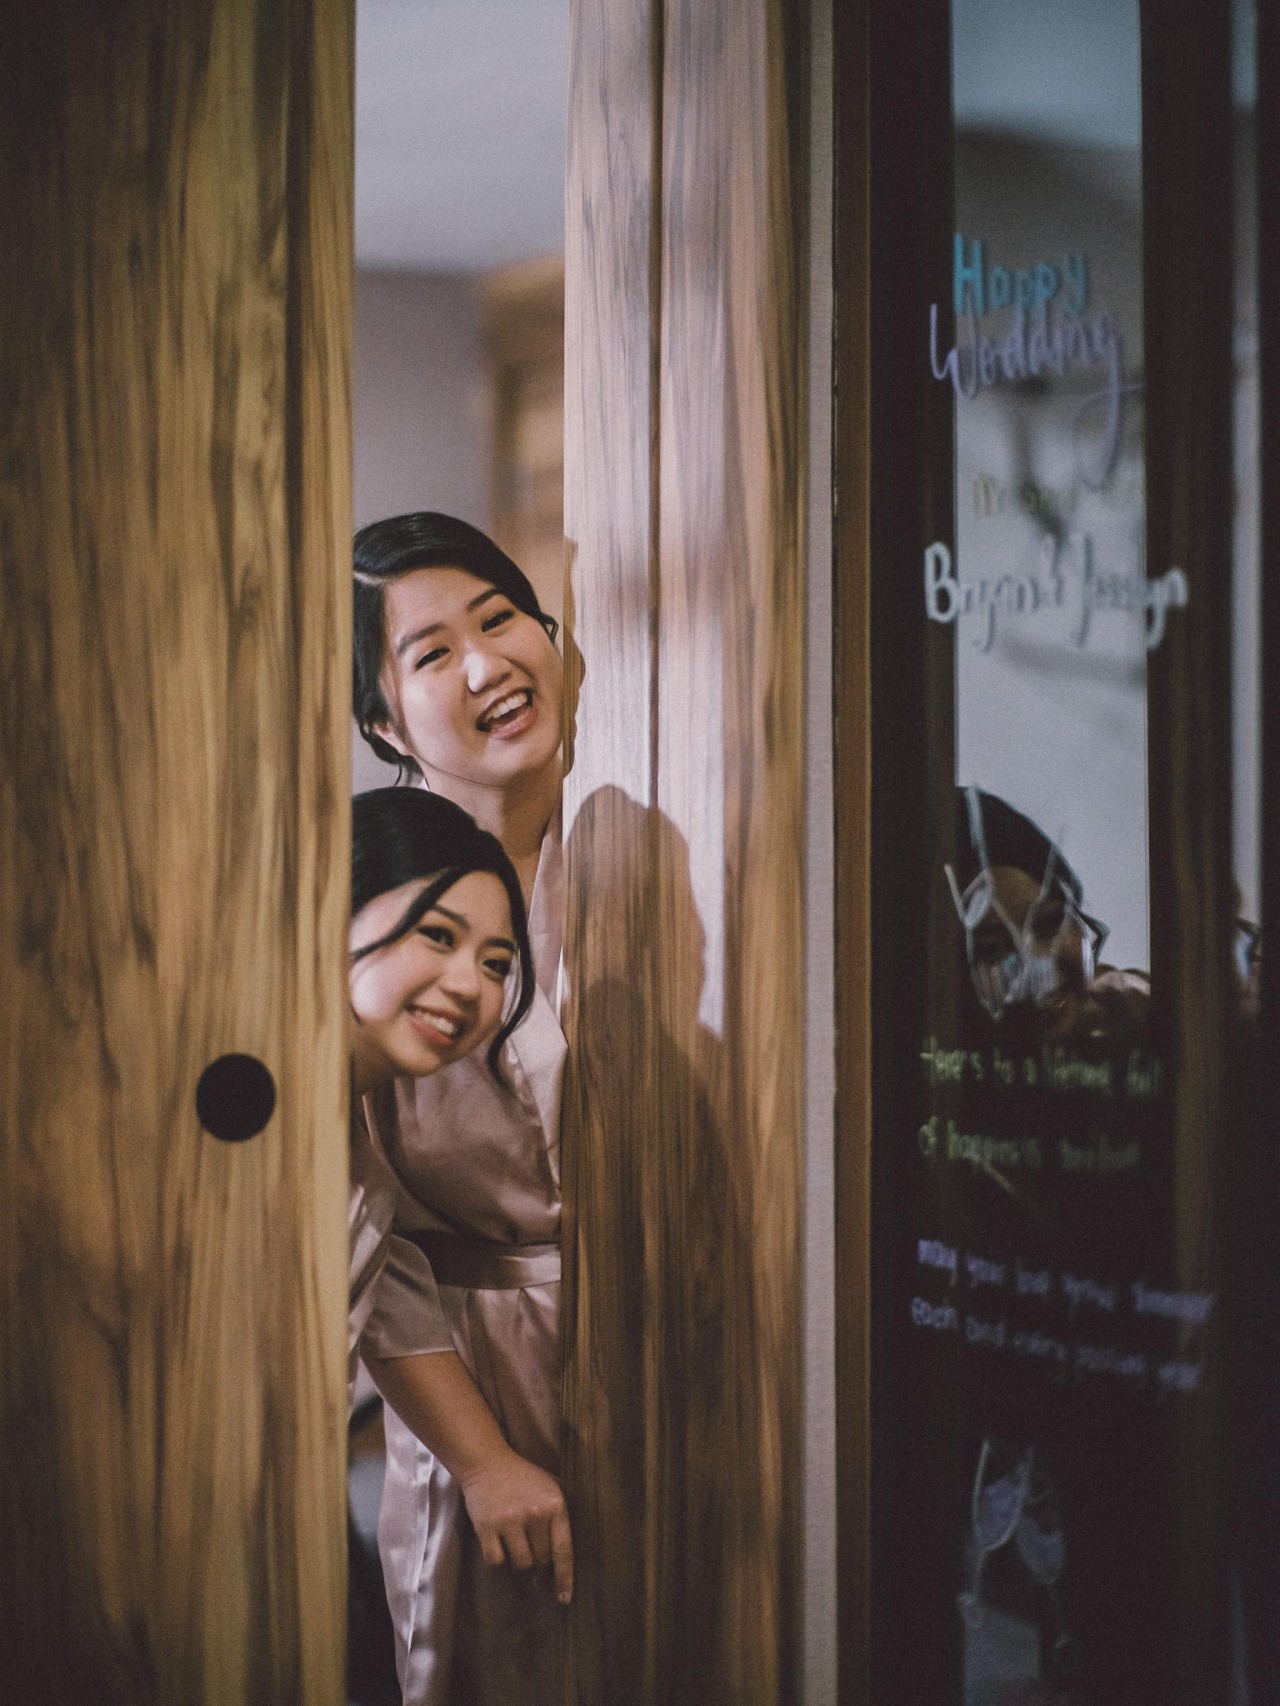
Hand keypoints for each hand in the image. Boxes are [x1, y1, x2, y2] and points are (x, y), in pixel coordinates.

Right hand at [459, 1447, 573, 1604]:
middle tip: (534, 1556)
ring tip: (515, 1543)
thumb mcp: (551, 1486)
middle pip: (541, 1560)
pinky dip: (498, 1558)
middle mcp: (535, 1514)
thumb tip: (576, 1549)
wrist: (488, 1462)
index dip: (565, 1578)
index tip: (564, 1599)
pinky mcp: (487, 1527)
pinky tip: (498, 1543)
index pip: (564, 1550)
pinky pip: (496, 1561)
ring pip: (520, 1564)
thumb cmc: (524, 1477)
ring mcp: (509, 1521)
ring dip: (519, 1560)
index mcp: (555, 1504)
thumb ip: (562, 1513)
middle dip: (539, 1564)